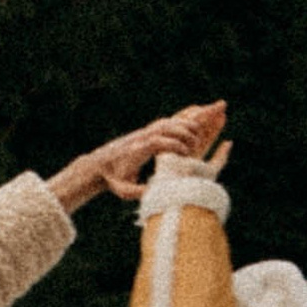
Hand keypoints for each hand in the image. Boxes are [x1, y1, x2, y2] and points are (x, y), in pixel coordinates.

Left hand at [51, 102, 226, 211]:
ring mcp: (148, 131)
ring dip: (189, 121)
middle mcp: (144, 136)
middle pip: (168, 127)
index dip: (175, 145)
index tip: (187, 153)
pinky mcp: (151, 130)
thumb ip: (137, 191)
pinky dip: (186, 116)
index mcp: (139, 149)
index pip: (159, 142)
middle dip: (184, 132)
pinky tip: (201, 113)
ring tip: (205, 120)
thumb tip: (152, 194)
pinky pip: (172, 120)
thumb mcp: (123, 189)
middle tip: (198, 141)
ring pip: (172, 120)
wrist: (101, 164)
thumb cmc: (114, 179)